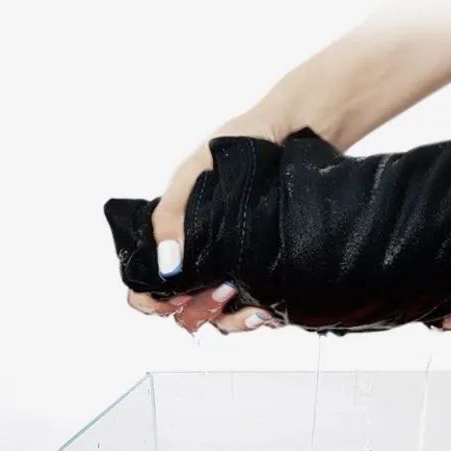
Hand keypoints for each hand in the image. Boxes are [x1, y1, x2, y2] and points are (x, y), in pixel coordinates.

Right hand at [127, 108, 287, 333]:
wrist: (298, 132)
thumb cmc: (245, 143)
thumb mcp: (199, 168)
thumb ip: (174, 212)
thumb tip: (166, 263)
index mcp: (181, 235)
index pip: (152, 284)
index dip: (151, 299)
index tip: (164, 300)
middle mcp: (208, 259)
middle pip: (187, 310)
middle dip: (196, 311)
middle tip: (219, 291)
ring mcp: (241, 269)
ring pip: (223, 318)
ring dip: (229, 318)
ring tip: (246, 300)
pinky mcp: (274, 276)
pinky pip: (261, 313)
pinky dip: (260, 317)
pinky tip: (269, 308)